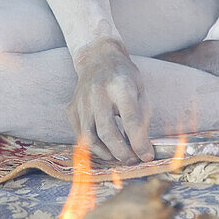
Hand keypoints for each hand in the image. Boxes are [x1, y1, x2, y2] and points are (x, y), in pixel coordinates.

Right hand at [68, 37, 153, 162]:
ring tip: (120, 156)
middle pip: (107, 132)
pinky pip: (81, 136)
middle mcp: (97, 92)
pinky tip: (106, 146)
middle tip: (133, 161)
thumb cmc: (124, 76)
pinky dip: (94, 146)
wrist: (97, 58)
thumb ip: (142, 117)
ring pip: (90, 139)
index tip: (147, 156)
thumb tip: (143, 149)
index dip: (139, 142)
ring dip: (106, 153)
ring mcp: (81, 101)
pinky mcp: (71, 109)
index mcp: (120, 84)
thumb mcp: (140, 89)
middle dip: (122, 153)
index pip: (130, 119)